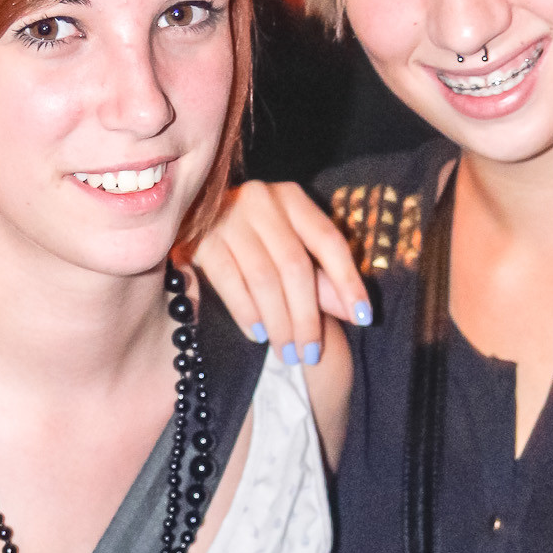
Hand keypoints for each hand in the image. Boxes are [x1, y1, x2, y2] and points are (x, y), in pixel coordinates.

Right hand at [194, 178, 370, 364]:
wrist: (189, 219)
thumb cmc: (252, 239)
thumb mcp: (291, 250)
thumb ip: (321, 279)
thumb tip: (355, 314)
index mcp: (292, 198)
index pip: (329, 241)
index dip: (349, 282)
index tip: (364, 319)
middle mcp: (262, 200)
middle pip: (294, 266)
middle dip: (307, 316)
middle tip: (311, 353)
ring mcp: (228, 216)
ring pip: (263, 279)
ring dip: (279, 322)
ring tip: (287, 352)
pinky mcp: (201, 239)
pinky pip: (229, 282)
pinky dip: (247, 313)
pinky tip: (258, 335)